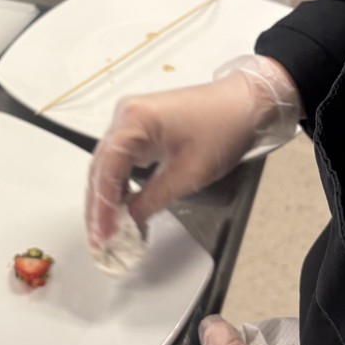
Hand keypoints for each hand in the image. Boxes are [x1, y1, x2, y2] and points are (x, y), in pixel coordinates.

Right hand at [85, 55, 300, 249]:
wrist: (246, 103)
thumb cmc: (224, 128)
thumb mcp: (189, 173)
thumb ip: (152, 200)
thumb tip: (128, 223)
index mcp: (134, 121)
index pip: (106, 170)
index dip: (102, 207)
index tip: (103, 236)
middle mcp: (125, 115)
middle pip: (100, 168)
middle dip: (98, 207)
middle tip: (99, 240)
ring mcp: (131, 119)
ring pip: (106, 165)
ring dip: (105, 198)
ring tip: (106, 230)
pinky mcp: (140, 127)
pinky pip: (120, 159)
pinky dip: (118, 184)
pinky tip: (119, 207)